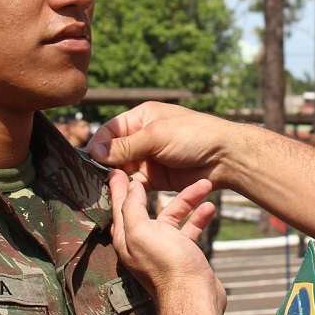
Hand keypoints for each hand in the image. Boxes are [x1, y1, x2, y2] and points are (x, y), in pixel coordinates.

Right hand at [89, 103, 238, 192]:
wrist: (225, 158)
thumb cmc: (193, 136)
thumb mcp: (156, 136)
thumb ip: (125, 146)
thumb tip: (94, 151)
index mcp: (142, 118)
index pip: (110, 131)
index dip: (99, 145)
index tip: (89, 161)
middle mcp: (143, 137)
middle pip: (113, 151)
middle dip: (103, 164)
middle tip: (90, 179)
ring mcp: (149, 158)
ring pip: (123, 169)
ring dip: (114, 178)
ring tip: (102, 189)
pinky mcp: (157, 178)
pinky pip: (136, 184)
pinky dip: (128, 189)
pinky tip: (119, 196)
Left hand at [108, 169, 226, 313]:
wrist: (194, 296)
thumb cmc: (166, 265)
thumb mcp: (141, 230)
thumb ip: (132, 207)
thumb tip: (128, 185)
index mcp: (126, 238)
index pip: (119, 207)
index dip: (119, 187)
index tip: (118, 168)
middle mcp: (142, 243)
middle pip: (148, 209)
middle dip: (159, 188)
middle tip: (164, 167)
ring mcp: (164, 248)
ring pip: (173, 216)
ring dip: (188, 200)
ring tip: (205, 184)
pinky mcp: (184, 254)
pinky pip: (190, 229)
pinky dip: (199, 217)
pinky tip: (210, 207)